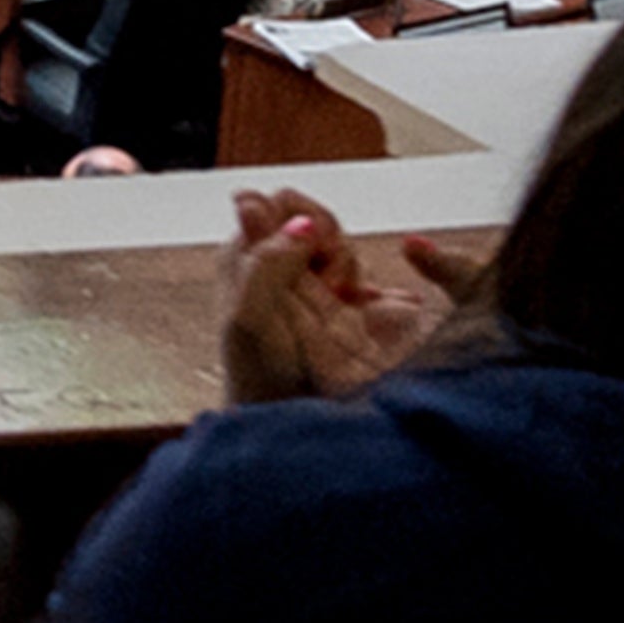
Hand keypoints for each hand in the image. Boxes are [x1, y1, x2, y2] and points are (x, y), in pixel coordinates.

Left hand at [217, 186, 482, 402]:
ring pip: (344, 244)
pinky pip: (375, 279)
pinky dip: (376, 291)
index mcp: (247, 257)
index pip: (277, 202)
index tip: (306, 248)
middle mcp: (281, 264)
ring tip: (338, 301)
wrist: (297, 420)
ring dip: (346, 267)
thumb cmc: (262, 375)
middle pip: (319, 218)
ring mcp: (318, 285)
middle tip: (325, 280)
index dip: (299, 217)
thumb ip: (268, 263)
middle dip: (329, 242)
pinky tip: (363, 307)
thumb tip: (299, 221)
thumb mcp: (251, 320)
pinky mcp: (354, 308)